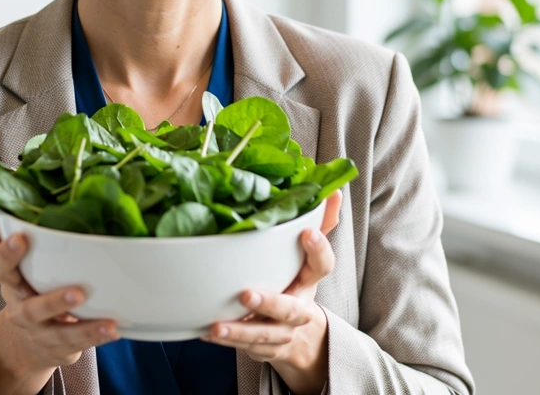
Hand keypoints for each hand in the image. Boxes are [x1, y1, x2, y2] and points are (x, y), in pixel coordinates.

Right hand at [0, 189, 120, 394]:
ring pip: (40, 314)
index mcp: (9, 273)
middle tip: (27, 242)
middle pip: (7, 280)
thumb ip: (13, 225)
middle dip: (14, 260)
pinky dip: (92, 333)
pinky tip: (112, 326)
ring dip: (58, 303)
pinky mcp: (55, 344)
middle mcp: (15, 296)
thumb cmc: (30, 291)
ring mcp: (33, 323)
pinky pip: (72, 340)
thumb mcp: (20, 262)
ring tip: (81, 294)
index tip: (17, 228)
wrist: (28, 348)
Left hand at [201, 189, 341, 394]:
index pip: (322, 265)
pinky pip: (244, 348)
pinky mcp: (263, 349)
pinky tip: (205, 332)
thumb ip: (319, 223)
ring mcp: (281, 332)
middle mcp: (299, 309)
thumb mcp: (307, 257)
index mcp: (309, 281)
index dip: (318, 249)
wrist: (299, 338)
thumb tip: (334, 190)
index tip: (307, 232)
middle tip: (247, 294)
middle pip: (291, 310)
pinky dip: (225, 341)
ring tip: (217, 326)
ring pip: (264, 335)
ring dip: (240, 331)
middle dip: (271, 303)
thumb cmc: (295, 283)